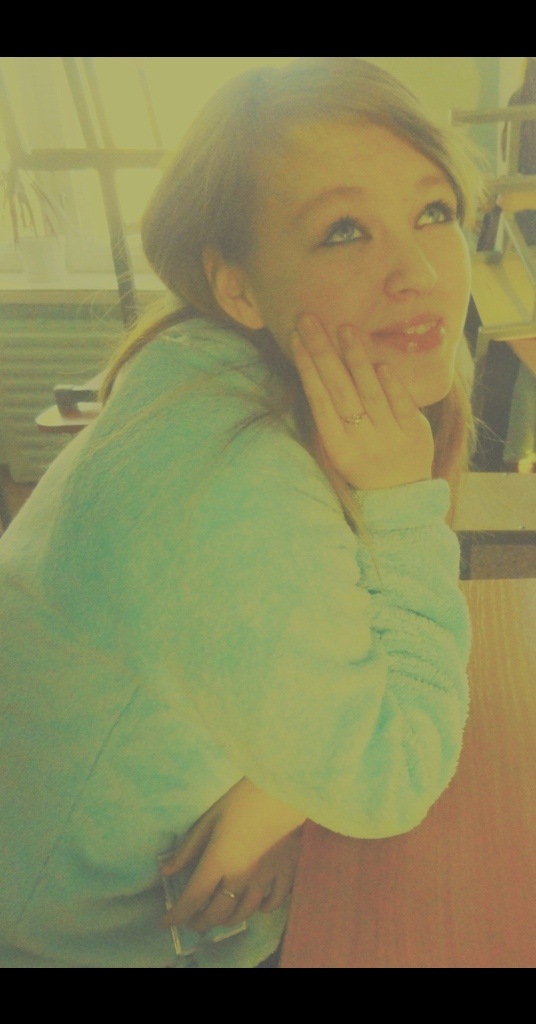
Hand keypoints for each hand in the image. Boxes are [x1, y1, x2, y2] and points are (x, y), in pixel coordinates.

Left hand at [160, 778, 304, 933]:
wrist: (283, 792)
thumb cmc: (242, 800)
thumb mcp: (210, 820)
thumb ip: (189, 848)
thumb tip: (167, 871)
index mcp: (218, 862)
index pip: (193, 898)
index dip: (177, 915)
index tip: (166, 923)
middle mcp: (239, 878)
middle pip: (217, 912)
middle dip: (201, 922)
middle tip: (192, 923)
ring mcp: (264, 880)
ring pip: (244, 913)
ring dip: (227, 920)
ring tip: (220, 918)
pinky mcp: (285, 874)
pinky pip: (273, 902)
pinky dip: (262, 909)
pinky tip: (257, 907)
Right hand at [291, 314, 433, 489]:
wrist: (401, 497)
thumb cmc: (364, 461)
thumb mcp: (341, 446)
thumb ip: (332, 411)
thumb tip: (317, 362)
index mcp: (336, 446)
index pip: (318, 400)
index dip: (307, 368)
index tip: (296, 338)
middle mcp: (361, 443)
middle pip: (339, 391)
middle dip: (323, 353)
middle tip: (310, 320)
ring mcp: (389, 439)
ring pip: (370, 394)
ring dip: (356, 360)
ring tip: (345, 329)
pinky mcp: (415, 436)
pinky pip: (402, 406)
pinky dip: (391, 385)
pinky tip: (380, 363)